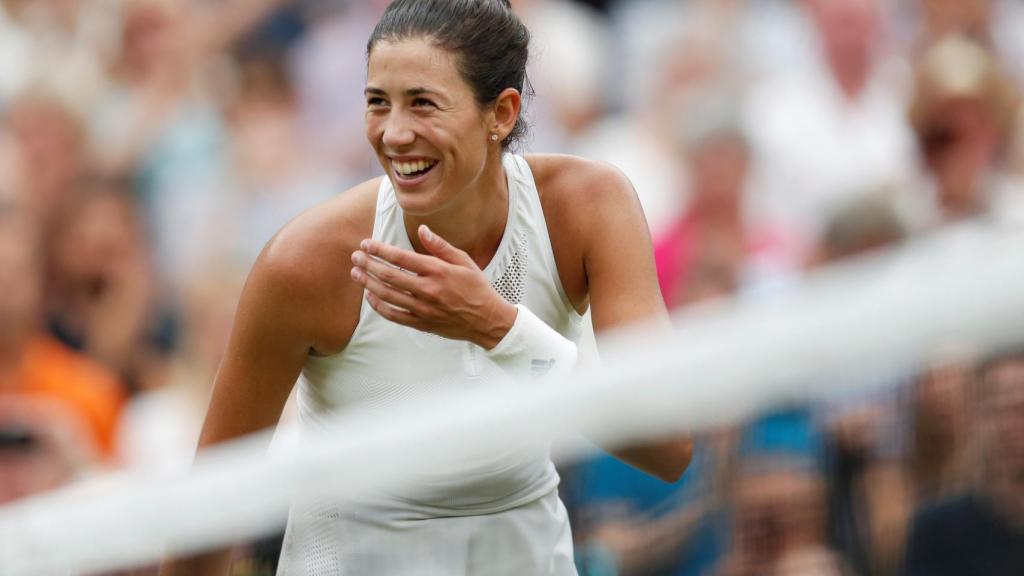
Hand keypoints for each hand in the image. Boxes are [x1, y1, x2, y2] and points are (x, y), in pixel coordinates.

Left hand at [350, 225, 516, 348]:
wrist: (488, 321)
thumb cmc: (477, 288)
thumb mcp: (464, 262)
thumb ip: (440, 246)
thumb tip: (421, 230)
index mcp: (438, 271)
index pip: (401, 258)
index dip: (380, 250)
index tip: (367, 244)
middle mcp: (428, 290)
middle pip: (389, 275)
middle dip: (368, 264)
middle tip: (355, 256)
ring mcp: (423, 308)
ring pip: (387, 295)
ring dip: (368, 283)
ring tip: (356, 273)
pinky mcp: (422, 323)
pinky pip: (394, 315)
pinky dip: (379, 306)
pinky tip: (370, 296)